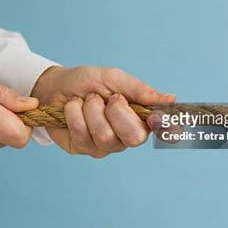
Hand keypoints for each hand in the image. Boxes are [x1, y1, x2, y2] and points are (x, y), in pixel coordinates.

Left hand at [31, 66, 175, 157]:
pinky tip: (71, 108)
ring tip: (86, 100)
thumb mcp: (114, 78)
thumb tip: (171, 99)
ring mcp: (103, 146)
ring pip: (105, 136)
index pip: (159, 129)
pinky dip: (74, 114)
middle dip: (117, 113)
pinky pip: (81, 135)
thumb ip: (140, 90)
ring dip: (91, 110)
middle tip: (108, 98)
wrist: (56, 85)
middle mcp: (124, 135)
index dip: (160, 125)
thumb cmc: (88, 81)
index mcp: (138, 117)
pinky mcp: (81, 148)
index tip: (153, 116)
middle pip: (133, 138)